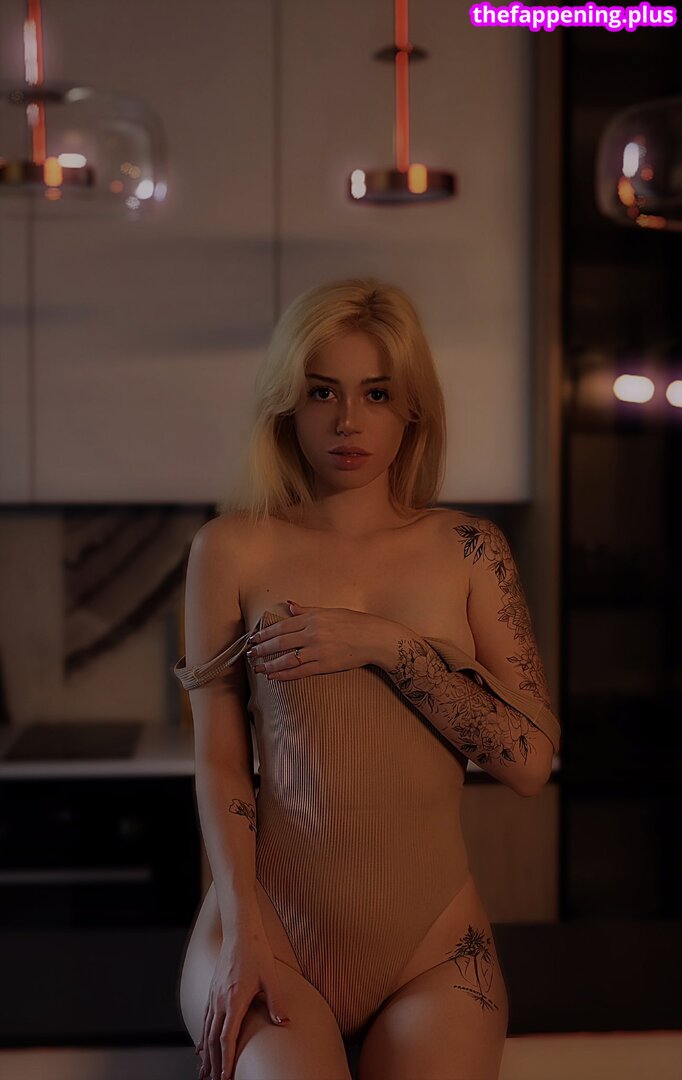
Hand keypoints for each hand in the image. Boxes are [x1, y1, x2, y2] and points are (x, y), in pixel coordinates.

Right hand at [196, 912, 290, 1079]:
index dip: (226, 1060)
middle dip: (213, 1063)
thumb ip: (275, 1002)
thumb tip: (283, 1022)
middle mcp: (221, 1000)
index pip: (228, 1038)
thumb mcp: (270, 977)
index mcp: (235, 999)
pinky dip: (203, 1036)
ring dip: (206, 1053)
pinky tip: (201, 1046)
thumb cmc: (257, 952)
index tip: (226, 1077)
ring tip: (205, 1071)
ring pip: (206, 1030)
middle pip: (213, 1039)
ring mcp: (214, 995)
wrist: (240, 931)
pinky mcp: (212, 990)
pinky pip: (205, 1018)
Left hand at [245, 600, 387, 680]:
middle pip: (280, 642)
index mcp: (312, 619)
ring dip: (270, 665)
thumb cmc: (354, 623)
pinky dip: (284, 675)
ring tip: (258, 668)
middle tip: (250, 655)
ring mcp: (318, 650)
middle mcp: (312, 634)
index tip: (254, 639)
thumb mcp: (330, 611)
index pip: (282, 626)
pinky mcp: (324, 665)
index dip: (265, 633)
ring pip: (287, 659)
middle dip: (262, 649)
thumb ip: (307, 610)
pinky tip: (275, 677)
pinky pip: (299, 672)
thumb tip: (290, 604)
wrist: (374, 638)